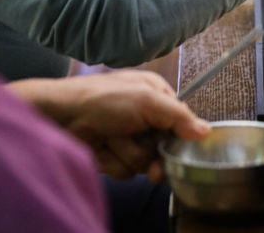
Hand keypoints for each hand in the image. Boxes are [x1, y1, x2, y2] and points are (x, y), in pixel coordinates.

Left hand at [7, 71, 209, 181]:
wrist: (58, 118)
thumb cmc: (102, 100)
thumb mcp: (147, 101)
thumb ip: (179, 116)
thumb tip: (206, 131)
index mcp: (154, 94)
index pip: (180, 121)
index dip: (177, 137)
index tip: (173, 148)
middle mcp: (142, 114)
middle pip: (163, 145)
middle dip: (150, 152)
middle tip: (148, 162)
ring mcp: (125, 135)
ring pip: (143, 160)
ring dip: (127, 155)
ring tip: (110, 140)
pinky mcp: (110, 154)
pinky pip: (125, 169)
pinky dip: (113, 162)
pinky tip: (100, 149)